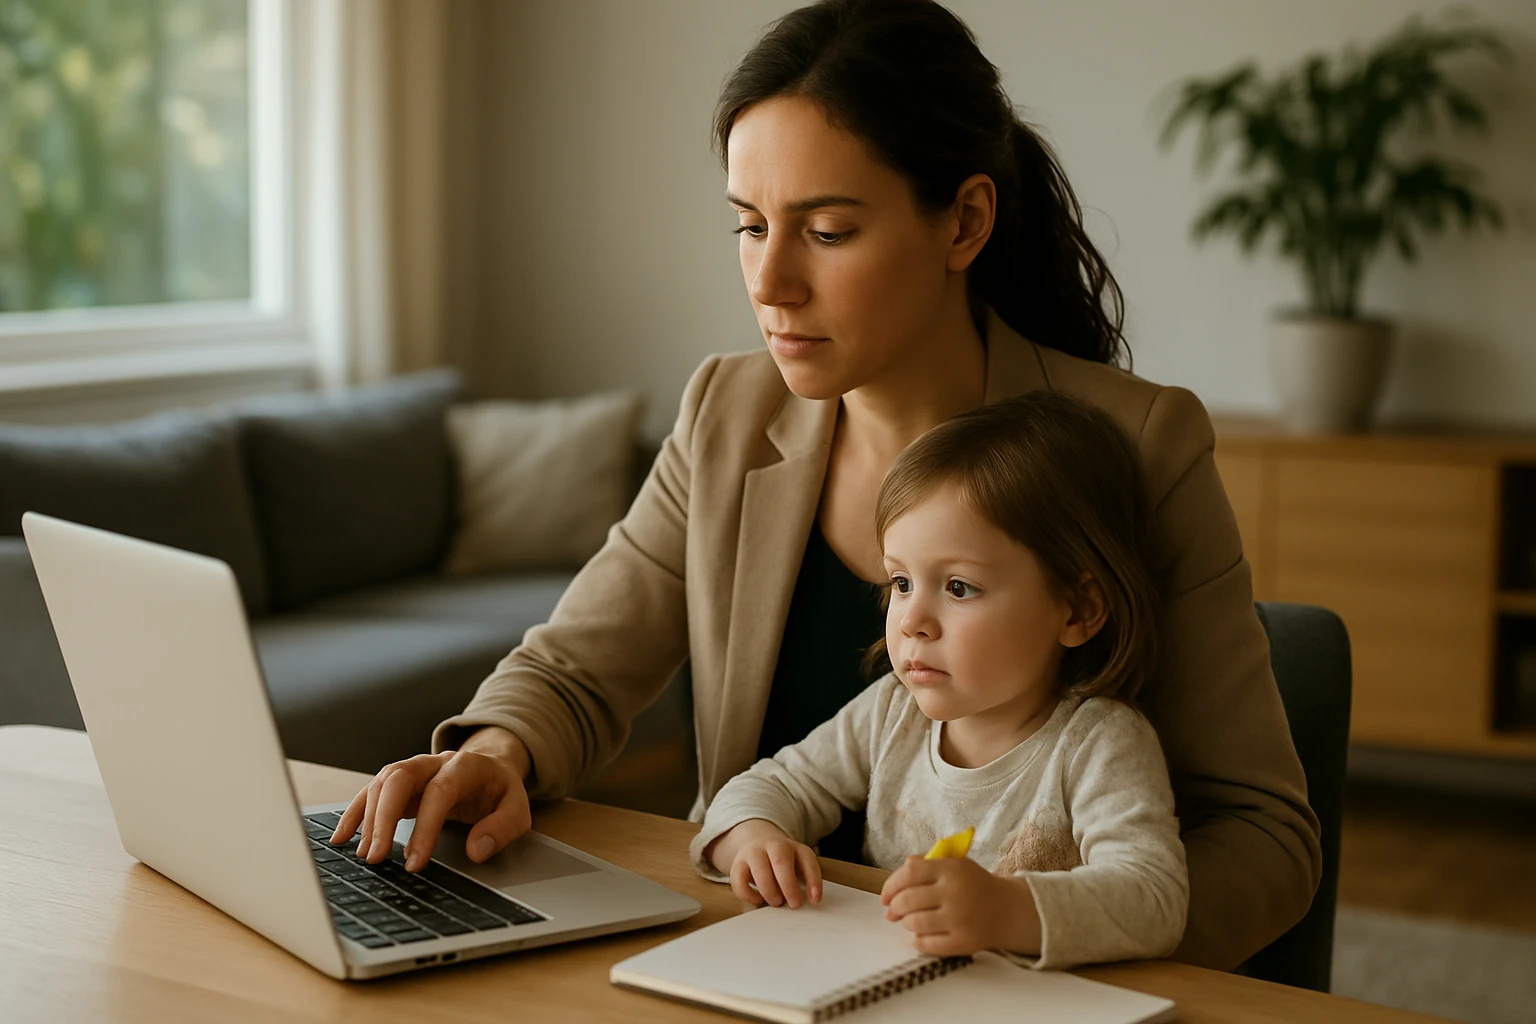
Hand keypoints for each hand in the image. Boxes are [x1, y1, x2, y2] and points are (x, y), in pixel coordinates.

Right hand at [331, 726, 532, 871]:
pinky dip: (355, 813)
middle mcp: (434, 762)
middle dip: (384, 818)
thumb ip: (501, 829)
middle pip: (400, 778)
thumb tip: (476, 850)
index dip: (425, 827)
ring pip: (382, 783)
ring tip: (366, 855)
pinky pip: (371, 791)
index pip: (439, 791)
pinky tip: (342, 837)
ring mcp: (414, 769)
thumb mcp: (518, 810)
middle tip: (377, 857)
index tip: (415, 862)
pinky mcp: (400, 782)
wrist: (492, 768)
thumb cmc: (501, 792)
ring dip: (369, 818)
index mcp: (466, 766)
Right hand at [706, 819, 822, 908]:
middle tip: (794, 904)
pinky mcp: (737, 863)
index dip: (813, 880)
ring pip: (759, 868)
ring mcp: (754, 852)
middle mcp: (774, 846)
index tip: (815, 901)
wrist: (758, 842)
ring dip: (769, 890)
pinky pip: (739, 880)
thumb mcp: (797, 865)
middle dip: (788, 885)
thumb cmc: (782, 863)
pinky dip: (748, 894)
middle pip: (781, 861)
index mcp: (795, 847)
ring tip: (776, 902)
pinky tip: (758, 900)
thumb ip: (802, 882)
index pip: (807, 859)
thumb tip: (804, 905)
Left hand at [880, 856, 1040, 957]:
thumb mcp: (955, 865)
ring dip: (905, 923)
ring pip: (915, 923)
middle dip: (894, 907)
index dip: (891, 885)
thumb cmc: (975, 885)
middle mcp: (956, 893)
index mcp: (952, 869)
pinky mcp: (964, 942)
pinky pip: (928, 944)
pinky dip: (917, 941)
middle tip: (892, 912)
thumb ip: (927, 863)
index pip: (910, 873)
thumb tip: (902, 868)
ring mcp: (960, 919)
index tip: (884, 896)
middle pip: (908, 900)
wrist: (1008, 910)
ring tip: (909, 921)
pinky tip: (920, 935)